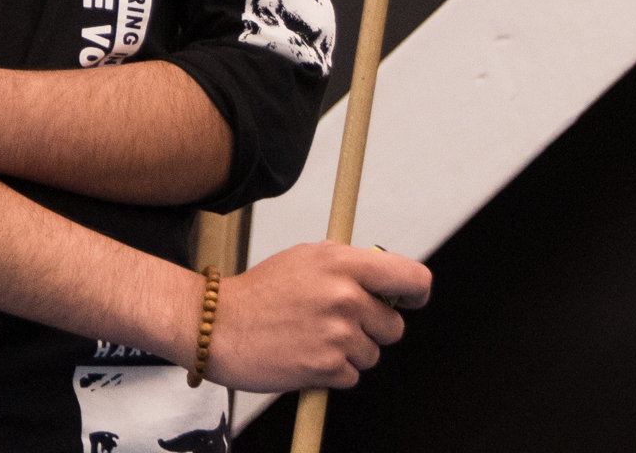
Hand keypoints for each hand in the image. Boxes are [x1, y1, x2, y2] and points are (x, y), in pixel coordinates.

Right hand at [201, 240, 431, 392]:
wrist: (219, 325)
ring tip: (314, 337)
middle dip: (372, 329)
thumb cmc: (261, 293)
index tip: (411, 300)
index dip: (416, 292)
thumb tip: (386, 278)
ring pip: (372, 354)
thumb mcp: (307, 258)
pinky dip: (333, 372)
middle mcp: (345, 296)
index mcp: (343, 263)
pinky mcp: (327, 367)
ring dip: (349, 352)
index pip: (411, 278)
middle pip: (394, 326)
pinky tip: (306, 355)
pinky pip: (352, 376)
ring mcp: (337, 334)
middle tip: (338, 323)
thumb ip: (349, 266)